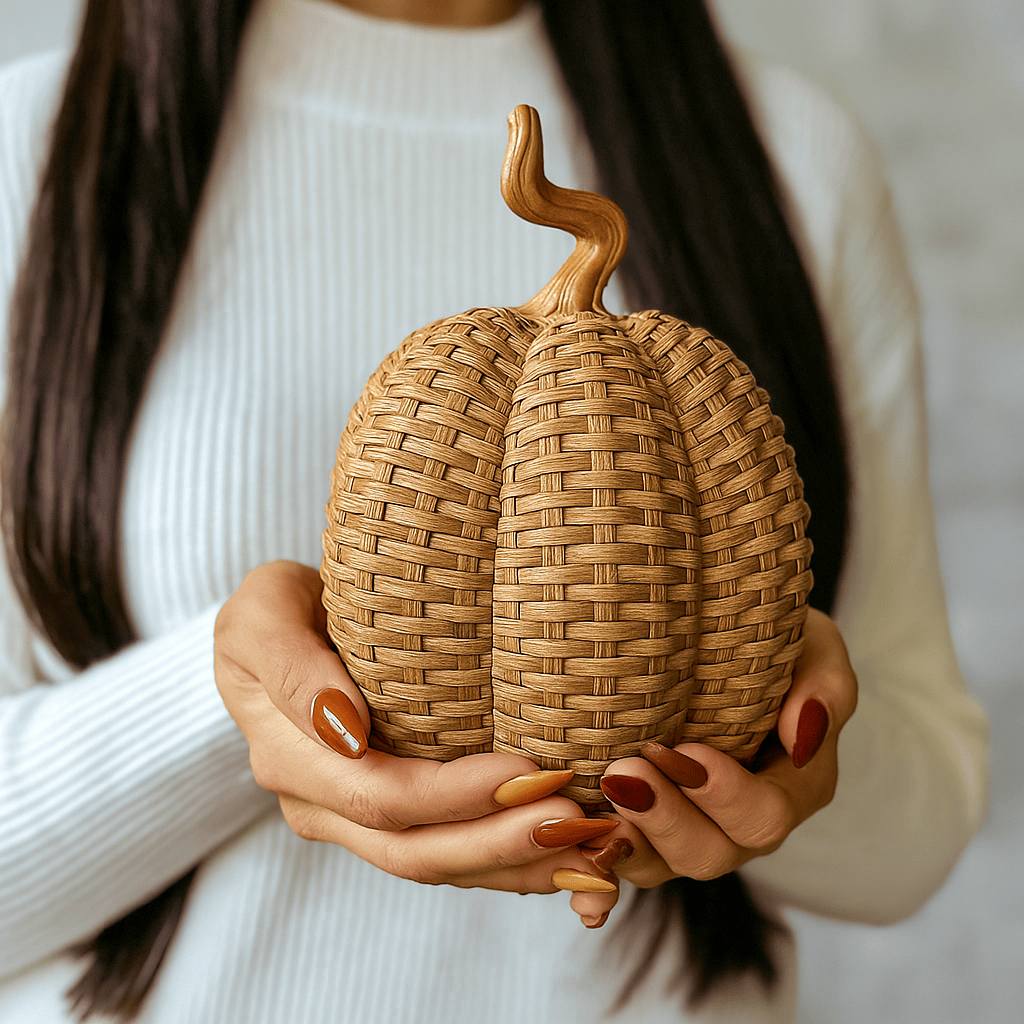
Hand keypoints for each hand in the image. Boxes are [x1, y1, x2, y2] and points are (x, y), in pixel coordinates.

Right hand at [214, 560, 621, 924]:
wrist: (276, 630)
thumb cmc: (276, 609)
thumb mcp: (262, 614)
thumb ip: (291, 668)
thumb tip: (346, 730)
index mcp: (292, 760)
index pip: (382, 796)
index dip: (457, 796)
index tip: (530, 770)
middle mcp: (322, 804)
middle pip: (415, 848)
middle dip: (500, 840)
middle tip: (578, 819)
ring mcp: (354, 819)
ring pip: (439, 864)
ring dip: (515, 865)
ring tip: (590, 851)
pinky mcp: (389, 818)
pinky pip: (449, 854)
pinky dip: (507, 862)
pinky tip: (566, 859)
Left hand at [584, 608, 857, 889]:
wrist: (724, 642)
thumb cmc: (775, 644)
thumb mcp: (814, 648)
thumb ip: (825, 685)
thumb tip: (804, 727)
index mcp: (793, 788)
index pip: (765, 815)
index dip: (726, 795)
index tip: (688, 753)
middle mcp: (740, 825)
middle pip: (709, 854)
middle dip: (665, 818)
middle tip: (624, 772)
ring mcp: (689, 832)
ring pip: (658, 865)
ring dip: (622, 839)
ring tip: (592, 800)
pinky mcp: (642, 828)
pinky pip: (618, 861)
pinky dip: (595, 868)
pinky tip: (571, 864)